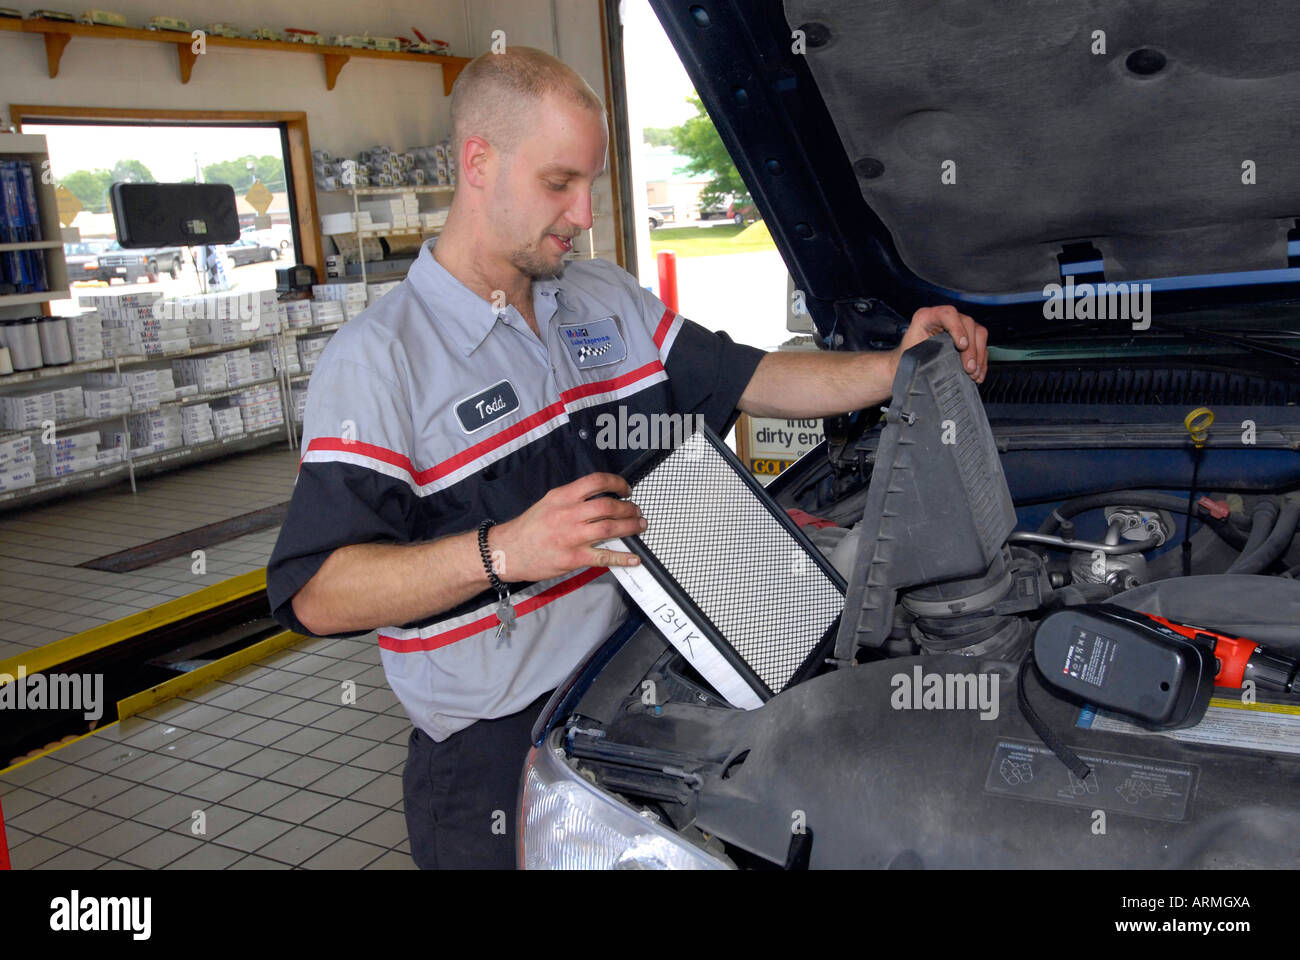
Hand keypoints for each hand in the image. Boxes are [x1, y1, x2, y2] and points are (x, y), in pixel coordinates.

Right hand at [491, 472, 645, 580]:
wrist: (508, 551)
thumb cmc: (528, 528)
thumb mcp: (548, 502)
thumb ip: (572, 498)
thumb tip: (599, 498)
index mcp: (562, 496)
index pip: (596, 481)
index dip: (617, 483)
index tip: (626, 490)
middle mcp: (568, 513)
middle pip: (608, 505)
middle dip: (629, 508)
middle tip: (636, 511)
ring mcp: (571, 537)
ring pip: (610, 528)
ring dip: (630, 527)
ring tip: (639, 527)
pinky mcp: (573, 558)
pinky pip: (603, 556)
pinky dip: (622, 557)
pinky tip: (633, 558)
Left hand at [896, 305, 987, 382]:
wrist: (904, 366)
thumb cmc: (904, 359)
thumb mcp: (910, 354)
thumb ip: (925, 354)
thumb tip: (944, 364)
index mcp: (927, 317)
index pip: (948, 314)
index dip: (957, 328)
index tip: (961, 346)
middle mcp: (944, 318)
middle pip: (968, 324)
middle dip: (971, 349)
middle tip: (968, 368)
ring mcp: (957, 326)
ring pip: (978, 333)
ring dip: (979, 355)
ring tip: (973, 374)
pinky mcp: (966, 338)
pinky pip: (980, 345)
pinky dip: (981, 361)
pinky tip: (978, 374)